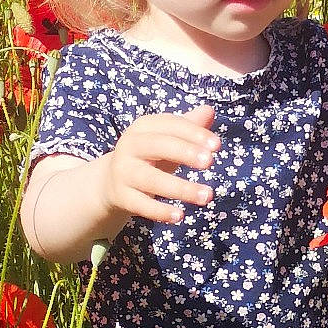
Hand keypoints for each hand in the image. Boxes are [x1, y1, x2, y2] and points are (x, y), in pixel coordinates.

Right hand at [103, 106, 218, 224]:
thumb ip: (188, 126)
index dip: (193, 133)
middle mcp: (129, 146)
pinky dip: (160, 211)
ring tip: (207, 196)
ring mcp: (124, 172)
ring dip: (182, 188)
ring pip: (153, 180)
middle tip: (210, 162)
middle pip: (159, 146)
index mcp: (143, 127)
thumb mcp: (167, 138)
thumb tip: (210, 111)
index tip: (217, 145)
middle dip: (185, 153)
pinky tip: (180, 216)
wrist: (111, 181)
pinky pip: (142, 205)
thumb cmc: (149, 156)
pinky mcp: (122, 196)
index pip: (170, 124)